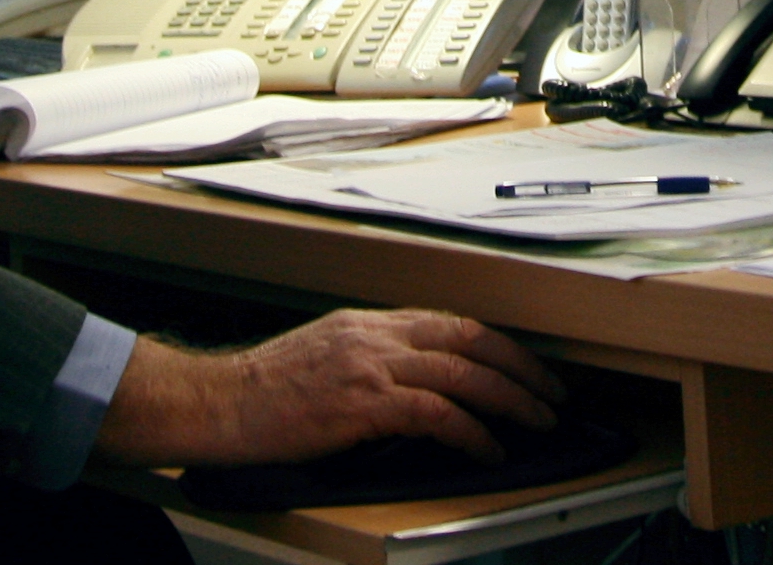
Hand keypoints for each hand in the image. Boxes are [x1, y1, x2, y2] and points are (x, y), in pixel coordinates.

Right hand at [92, 311, 564, 470]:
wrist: (221, 402)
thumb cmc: (264, 390)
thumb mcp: (326, 357)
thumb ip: (372, 360)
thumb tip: (417, 386)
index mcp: (368, 322)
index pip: (451, 322)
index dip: (497, 344)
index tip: (525, 365)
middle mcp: (375, 334)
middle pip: (469, 340)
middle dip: (520, 367)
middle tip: (551, 393)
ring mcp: (370, 365)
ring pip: (463, 372)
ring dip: (510, 400)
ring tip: (536, 423)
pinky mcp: (363, 403)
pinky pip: (436, 413)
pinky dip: (471, 431)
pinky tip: (488, 450)